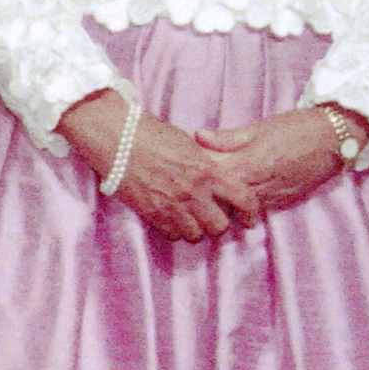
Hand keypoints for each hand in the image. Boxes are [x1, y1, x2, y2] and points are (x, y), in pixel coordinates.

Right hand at [55, 92, 254, 244]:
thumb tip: (217, 177)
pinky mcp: (152, 213)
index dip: (251, 212)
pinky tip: (171, 219)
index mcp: (207, 170)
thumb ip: (206, 164)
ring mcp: (172, 205)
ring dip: (195, 229)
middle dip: (218, 224)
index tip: (249, 217)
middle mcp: (193, 191)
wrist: (117, 137)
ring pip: (196, 235)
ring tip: (190, 220)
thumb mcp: (189, 145)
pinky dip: (174, 230)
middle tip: (213, 217)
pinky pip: (172, 235)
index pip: (243, 199)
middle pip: (220, 227)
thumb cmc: (152, 134)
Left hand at [192, 107, 351, 219]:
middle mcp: (261, 185)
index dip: (197, 175)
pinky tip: (232, 202)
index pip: (215, 176)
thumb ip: (227, 137)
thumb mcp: (260, 127)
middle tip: (188, 191)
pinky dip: (243, 207)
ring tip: (204, 200)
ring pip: (240, 209)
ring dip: (223, 205)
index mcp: (252, 163)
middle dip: (206, 195)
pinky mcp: (284, 201)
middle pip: (224, 198)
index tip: (182, 172)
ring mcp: (273, 196)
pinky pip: (257, 208)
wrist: (335, 138)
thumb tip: (197, 135)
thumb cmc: (297, 127)